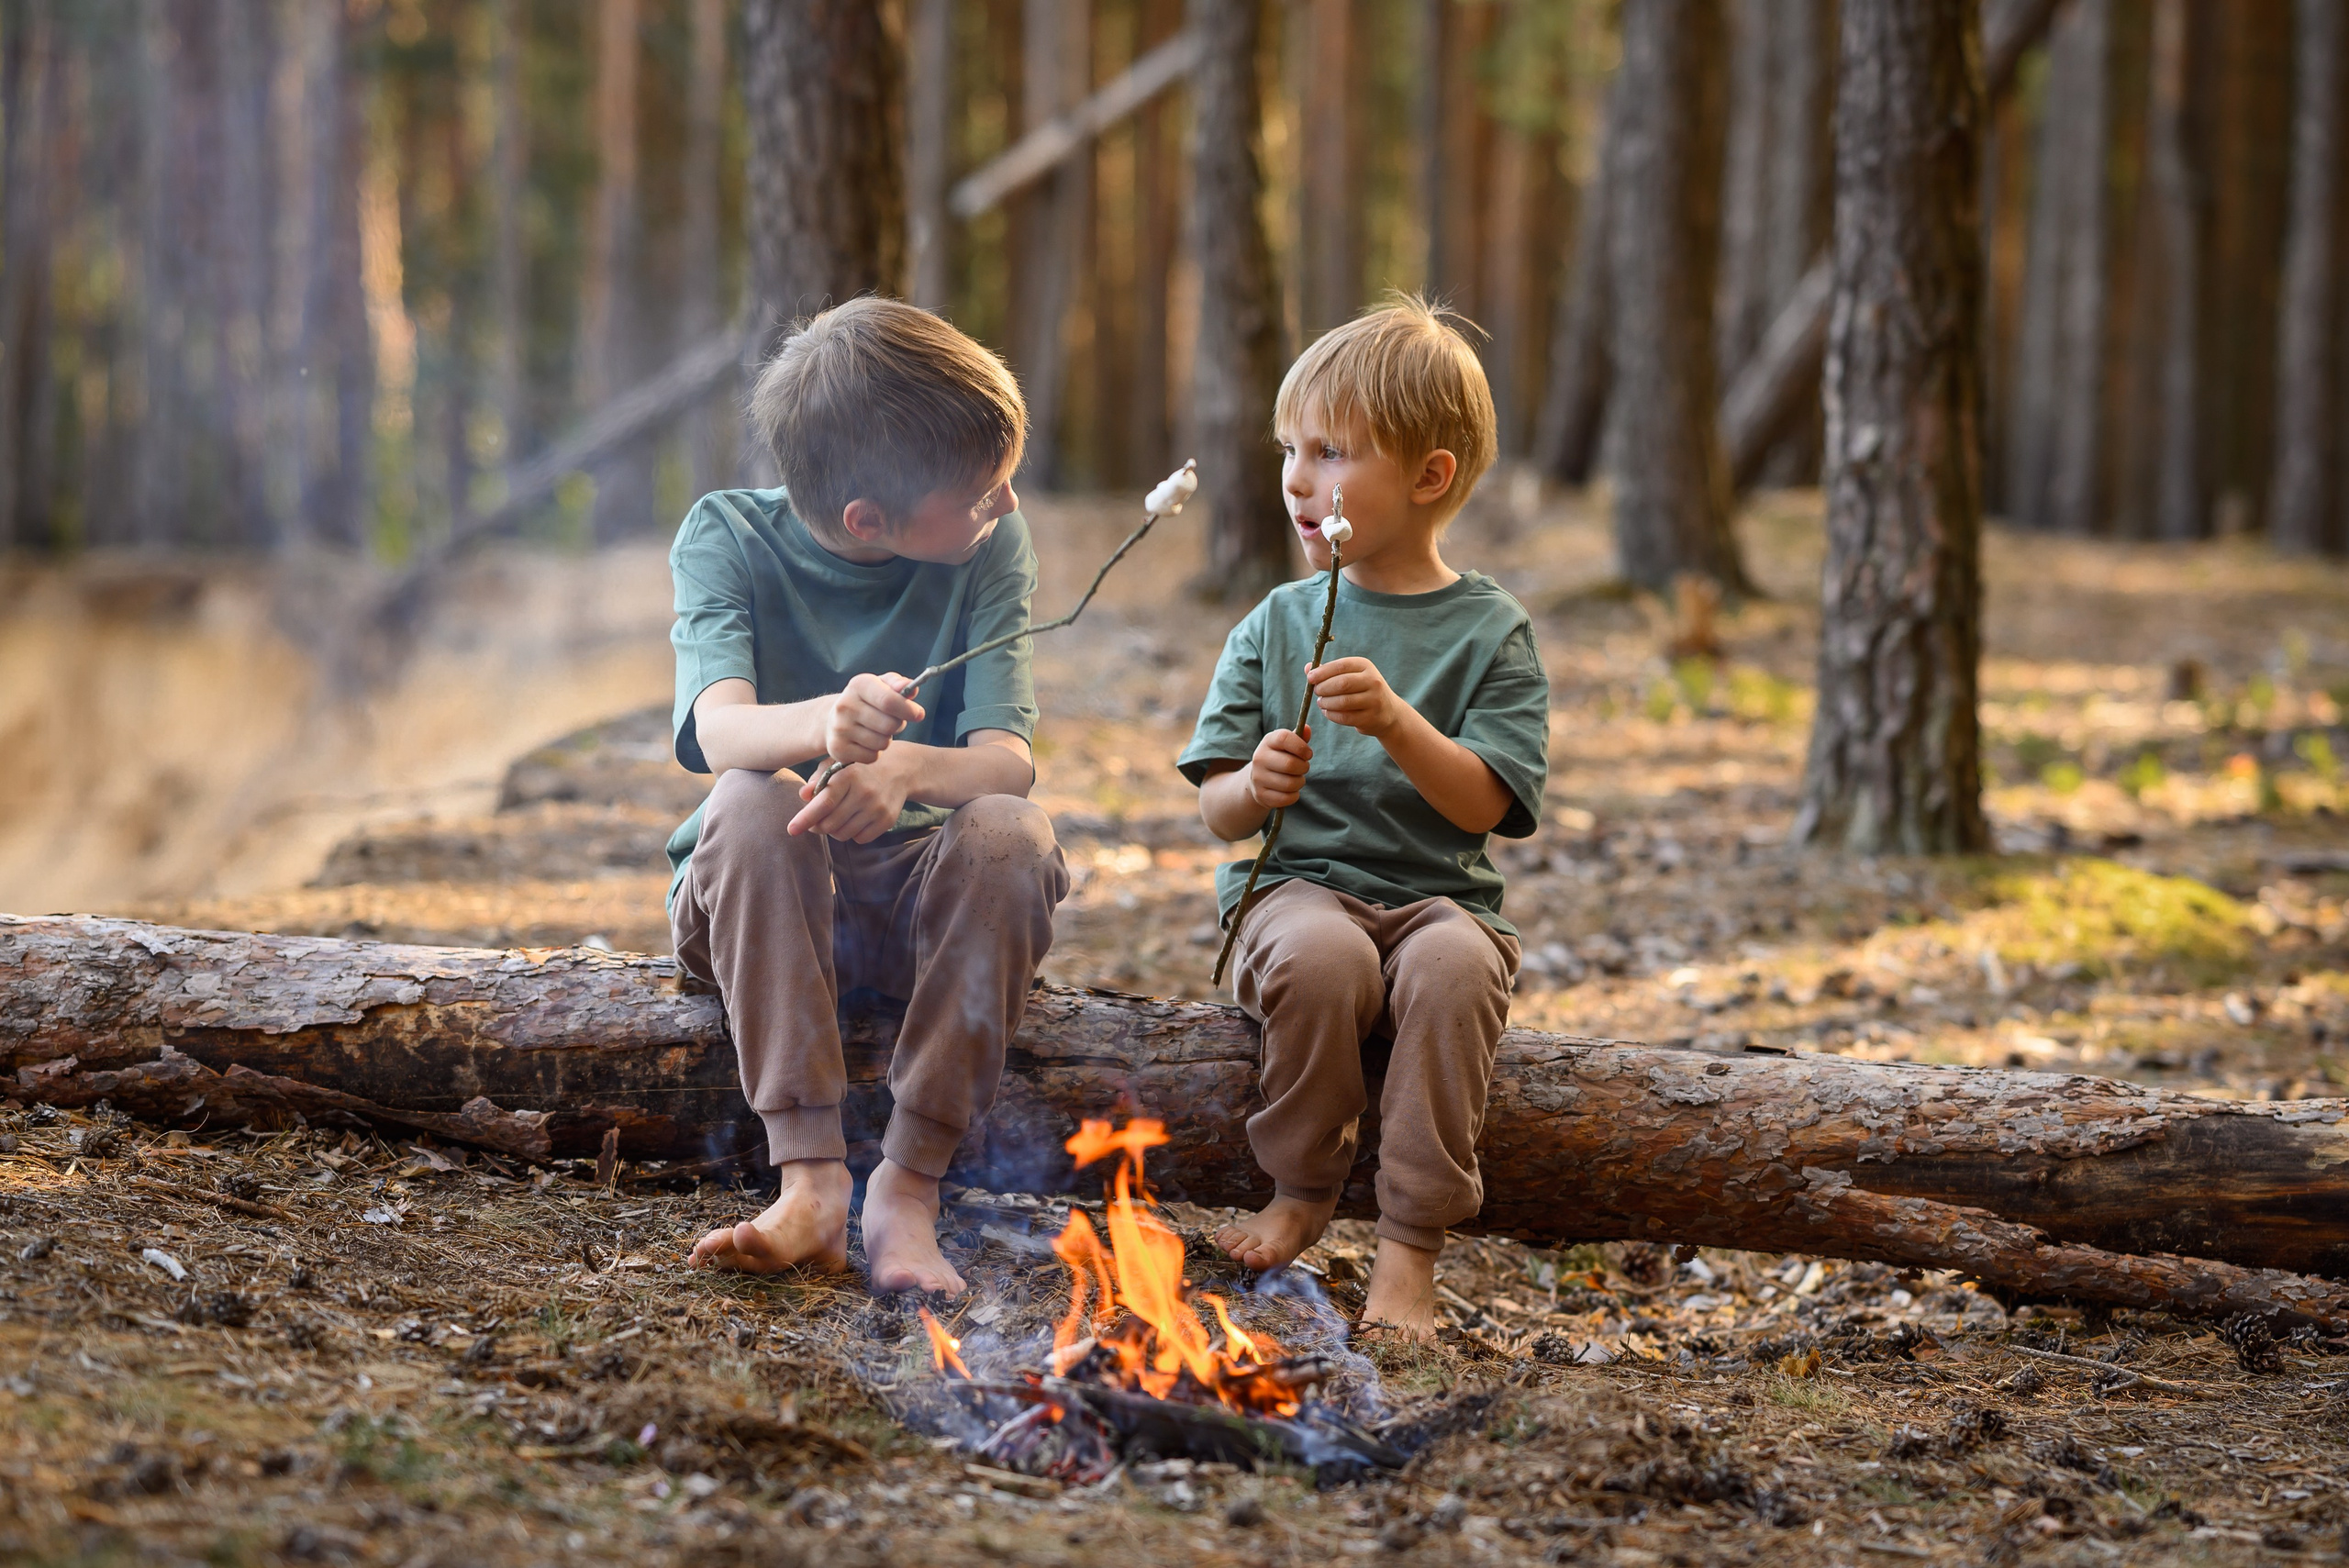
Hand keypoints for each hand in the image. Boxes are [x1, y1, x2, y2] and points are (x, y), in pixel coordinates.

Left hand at [789, 751, 911, 841]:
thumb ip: (818, 778)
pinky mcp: (887, 820)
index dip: (805, 818)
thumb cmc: (859, 768)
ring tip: (836, 817)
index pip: (823, 803)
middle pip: (830, 824)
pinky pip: (860, 839)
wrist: (900, 769)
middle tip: (815, 821)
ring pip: (843, 834)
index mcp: (849, 776)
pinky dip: (852, 834)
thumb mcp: (838, 764)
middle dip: (817, 826)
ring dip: (834, 830)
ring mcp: (877, 808)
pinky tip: (854, 820)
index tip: (791, 830)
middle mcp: (864, 792)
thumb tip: (803, 795)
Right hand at [826, 673, 923, 765]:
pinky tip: (867, 743)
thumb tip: (911, 688)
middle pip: (889, 725)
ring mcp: (840, 728)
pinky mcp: (838, 749)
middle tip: (892, 722)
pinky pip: (871, 757)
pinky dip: (875, 752)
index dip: (908, 709)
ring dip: (886, 740)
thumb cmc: (867, 701)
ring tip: (877, 731)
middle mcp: (845, 705)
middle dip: (898, 726)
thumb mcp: (881, 685)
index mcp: (858, 685)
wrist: (833, 719)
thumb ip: (898, 684)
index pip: (889, 701)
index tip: (919, 714)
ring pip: (882, 743)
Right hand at [1247, 727, 1311, 810]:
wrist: (1256, 780)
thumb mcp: (1286, 746)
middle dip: (1303, 767)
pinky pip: (1286, 798)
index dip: (1301, 746)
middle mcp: (1259, 758)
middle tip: (1303, 768)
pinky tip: (1290, 790)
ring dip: (1300, 782)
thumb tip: (1307, 729)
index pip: (1284, 738)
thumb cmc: (1278, 758)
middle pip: (1290, 764)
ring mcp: (1258, 778)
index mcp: (1268, 742)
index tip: (1308, 754)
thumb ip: (1298, 737)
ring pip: (1290, 784)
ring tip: (1296, 779)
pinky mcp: (1261, 795)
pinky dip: (1294, 796)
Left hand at [1307, 657, 1404, 738]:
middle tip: (1316, 692)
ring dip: (1326, 702)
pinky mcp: (1371, 718)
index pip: (1341, 666)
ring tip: (1321, 702)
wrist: (1388, 711)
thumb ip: (1329, 672)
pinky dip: (1331, 715)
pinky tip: (1327, 712)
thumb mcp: (1350, 676)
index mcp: (1366, 666)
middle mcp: (1373, 681)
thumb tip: (1307, 668)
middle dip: (1324, 688)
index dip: (1323, 672)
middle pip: (1342, 684)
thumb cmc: (1362, 690)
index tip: (1310, 678)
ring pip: (1343, 702)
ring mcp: (1374, 700)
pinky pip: (1345, 717)